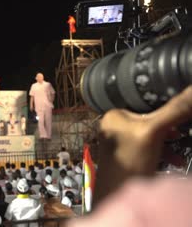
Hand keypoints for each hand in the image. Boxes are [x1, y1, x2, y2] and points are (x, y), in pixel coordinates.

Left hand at [94, 86, 191, 202]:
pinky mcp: (130, 157)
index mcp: (113, 114)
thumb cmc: (128, 162)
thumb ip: (175, 110)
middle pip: (150, 117)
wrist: (117, 197)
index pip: (143, 99)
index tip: (182, 111)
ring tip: (180, 147)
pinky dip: (165, 152)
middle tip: (184, 130)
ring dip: (170, 140)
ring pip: (153, 133)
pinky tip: (175, 159)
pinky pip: (152, 148)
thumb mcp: (153, 131)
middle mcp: (114, 126)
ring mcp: (122, 142)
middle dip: (170, 126)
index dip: (165, 103)